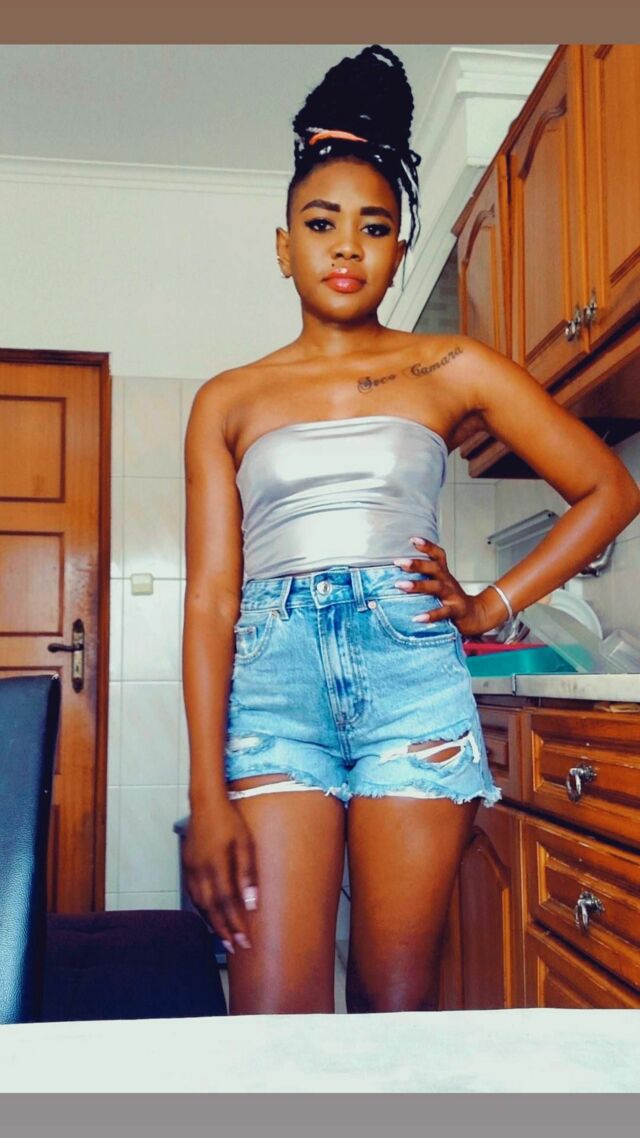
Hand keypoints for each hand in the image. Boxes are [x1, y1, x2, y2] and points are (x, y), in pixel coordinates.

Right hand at [182, 799, 257, 953]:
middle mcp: (200, 870)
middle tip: (235, 948)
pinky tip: (209, 915)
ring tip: (223, 937)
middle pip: (211, 908)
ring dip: (211, 922)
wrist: (205, 803)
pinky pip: (193, 894)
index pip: (227, 902)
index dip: (235, 924)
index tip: (245, 940)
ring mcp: (190, 868)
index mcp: (216, 864)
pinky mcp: (187, 865)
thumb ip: (247, 874)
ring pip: (199, 904)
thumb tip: (252, 903)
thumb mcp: (245, 843)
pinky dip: (201, 909)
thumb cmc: (230, 821)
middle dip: (223, 930)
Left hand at [393, 537, 492, 636]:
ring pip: (436, 587)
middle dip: (417, 564)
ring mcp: (452, 596)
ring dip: (418, 585)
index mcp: (443, 574)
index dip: (428, 546)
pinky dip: (430, 615)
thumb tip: (394, 576)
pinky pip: (443, 612)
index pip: (438, 555)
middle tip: (399, 562)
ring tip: (400, 585)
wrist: (476, 615)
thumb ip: (423, 579)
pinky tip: (417, 618)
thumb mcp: (440, 585)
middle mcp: (447, 582)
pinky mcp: (456, 611)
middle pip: (434, 568)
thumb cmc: (452, 599)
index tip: (413, 539)